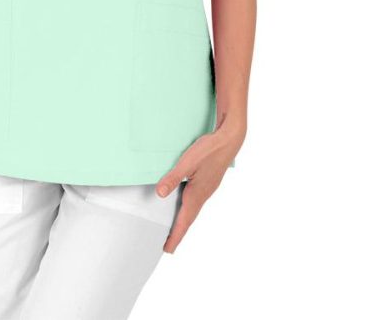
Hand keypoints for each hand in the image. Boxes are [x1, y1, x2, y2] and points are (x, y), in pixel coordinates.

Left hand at [157, 125, 243, 253]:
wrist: (229, 140)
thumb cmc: (209, 150)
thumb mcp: (187, 162)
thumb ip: (173, 178)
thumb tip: (160, 194)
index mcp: (197, 194)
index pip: (184, 221)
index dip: (175, 236)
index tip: (168, 250)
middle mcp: (203, 195)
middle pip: (188, 219)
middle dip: (178, 232)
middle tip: (169, 245)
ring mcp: (207, 189)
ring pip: (193, 209)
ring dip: (184, 220)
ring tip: (175, 228)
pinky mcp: (209, 182)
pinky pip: (196, 200)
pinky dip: (189, 208)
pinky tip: (185, 203)